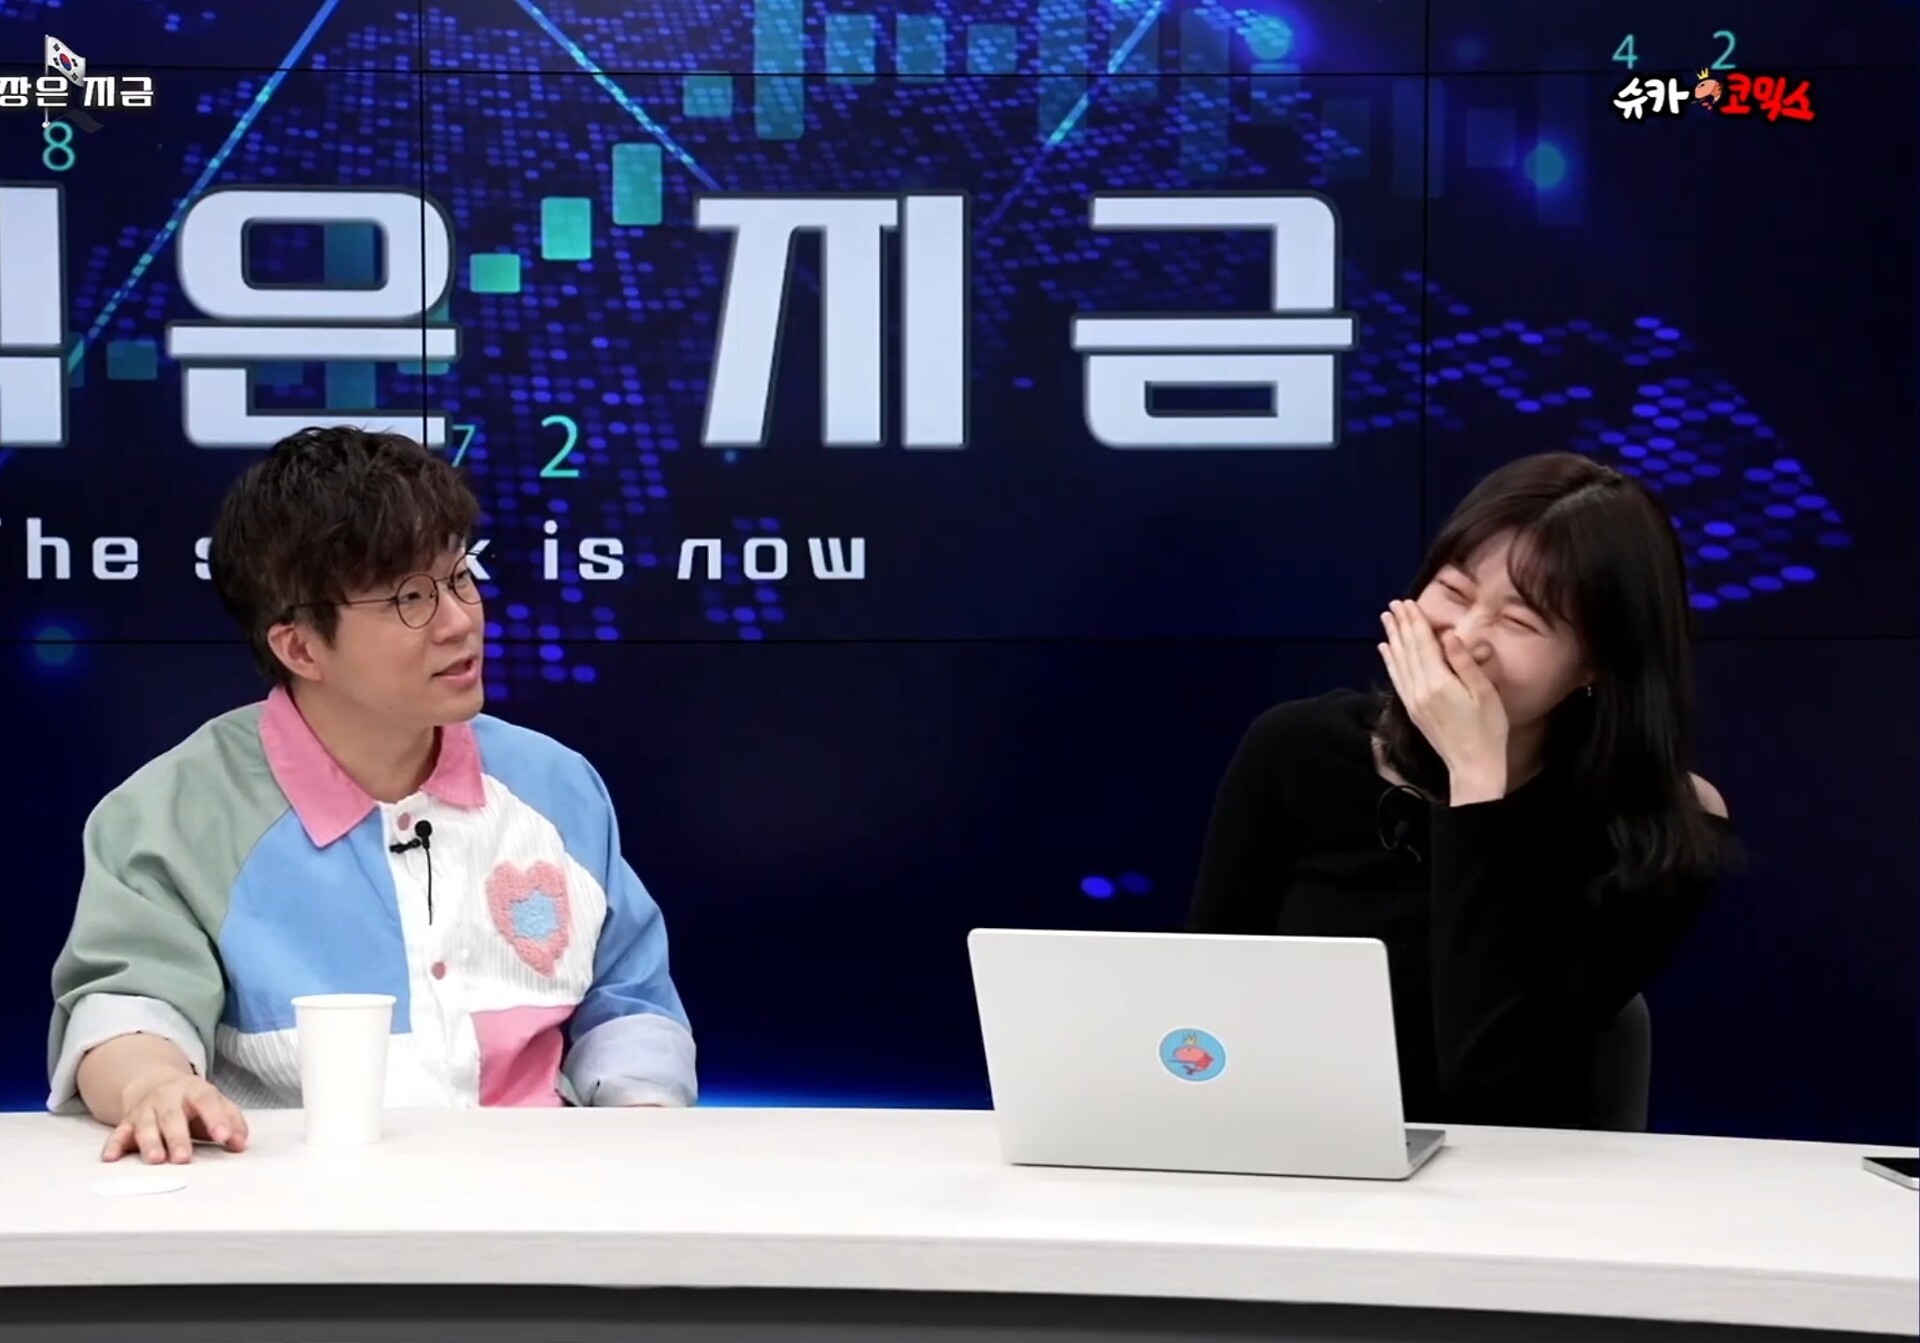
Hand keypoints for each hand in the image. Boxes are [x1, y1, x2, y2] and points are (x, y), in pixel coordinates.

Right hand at [104, 1073, 248, 1164]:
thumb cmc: (193, 1102)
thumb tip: (240, 1145)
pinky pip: (118, 1134)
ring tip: (156, 1160)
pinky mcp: (127, 1122)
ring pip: (145, 1126)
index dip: (216, 1118)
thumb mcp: (217, 1104)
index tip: (223, 1137)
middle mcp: (167, 1098)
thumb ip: (232, 1122)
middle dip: (178, 1138)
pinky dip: (113, 1146)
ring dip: (149, 1143)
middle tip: (184, 1158)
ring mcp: (145, 1109)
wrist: (154, 1083)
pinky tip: (110, 1158)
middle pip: (172, 1116)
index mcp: (195, 1090)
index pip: (207, 1101)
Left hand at [1378, 600, 1508, 802]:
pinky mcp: (1411, 709)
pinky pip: (1396, 678)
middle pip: (1407, 649)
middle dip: (1401, 625)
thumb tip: (1449, 635)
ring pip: (1398, 662)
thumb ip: (1464, 662)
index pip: (1422, 644)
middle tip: (1393, 605)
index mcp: (1438, 683)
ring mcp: (1412, 700)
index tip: (1407, 602)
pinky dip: (1389, 661)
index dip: (1415, 621)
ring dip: (1392, 638)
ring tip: (1386, 619)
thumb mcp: (1484, 692)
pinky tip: (1385, 649)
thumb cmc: (1487, 729)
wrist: (1473, 765)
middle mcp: (1419, 690)